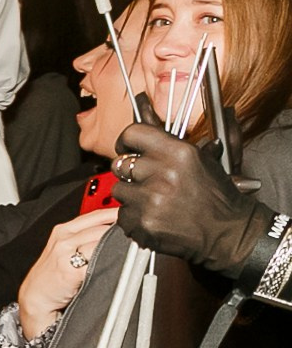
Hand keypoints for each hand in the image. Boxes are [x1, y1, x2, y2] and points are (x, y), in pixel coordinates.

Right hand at [17, 207, 119, 338]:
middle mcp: (64, 239)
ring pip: (103, 242)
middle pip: (103, 228)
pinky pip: (100, 262)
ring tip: (129, 251)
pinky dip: (112, 262)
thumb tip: (115, 230)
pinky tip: (117, 265)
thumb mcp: (63, 248)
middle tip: (135, 236)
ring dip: (119, 247)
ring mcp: (66, 254)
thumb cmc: (52, 274)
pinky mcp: (72, 271)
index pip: (96, 215)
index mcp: (63, 230)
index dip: (117, 214)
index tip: (132, 215)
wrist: (36, 296)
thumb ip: (84, 237)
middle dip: (121, 232)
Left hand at [111, 120, 271, 280]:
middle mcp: (163, 173)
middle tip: (145, 180)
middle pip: (120, 164)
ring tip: (155, 202)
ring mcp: (151, 200)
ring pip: (119, 190)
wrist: (228, 232)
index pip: (133, 133)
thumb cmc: (217, 197)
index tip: (126, 147)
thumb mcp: (202, 161)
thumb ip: (171, 145)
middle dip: (130, 172)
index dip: (126, 140)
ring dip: (132, 196)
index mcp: (178, 153)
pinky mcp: (143, 222)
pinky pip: (122, 215)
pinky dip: (134, 218)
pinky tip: (154, 217)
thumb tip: (147, 116)